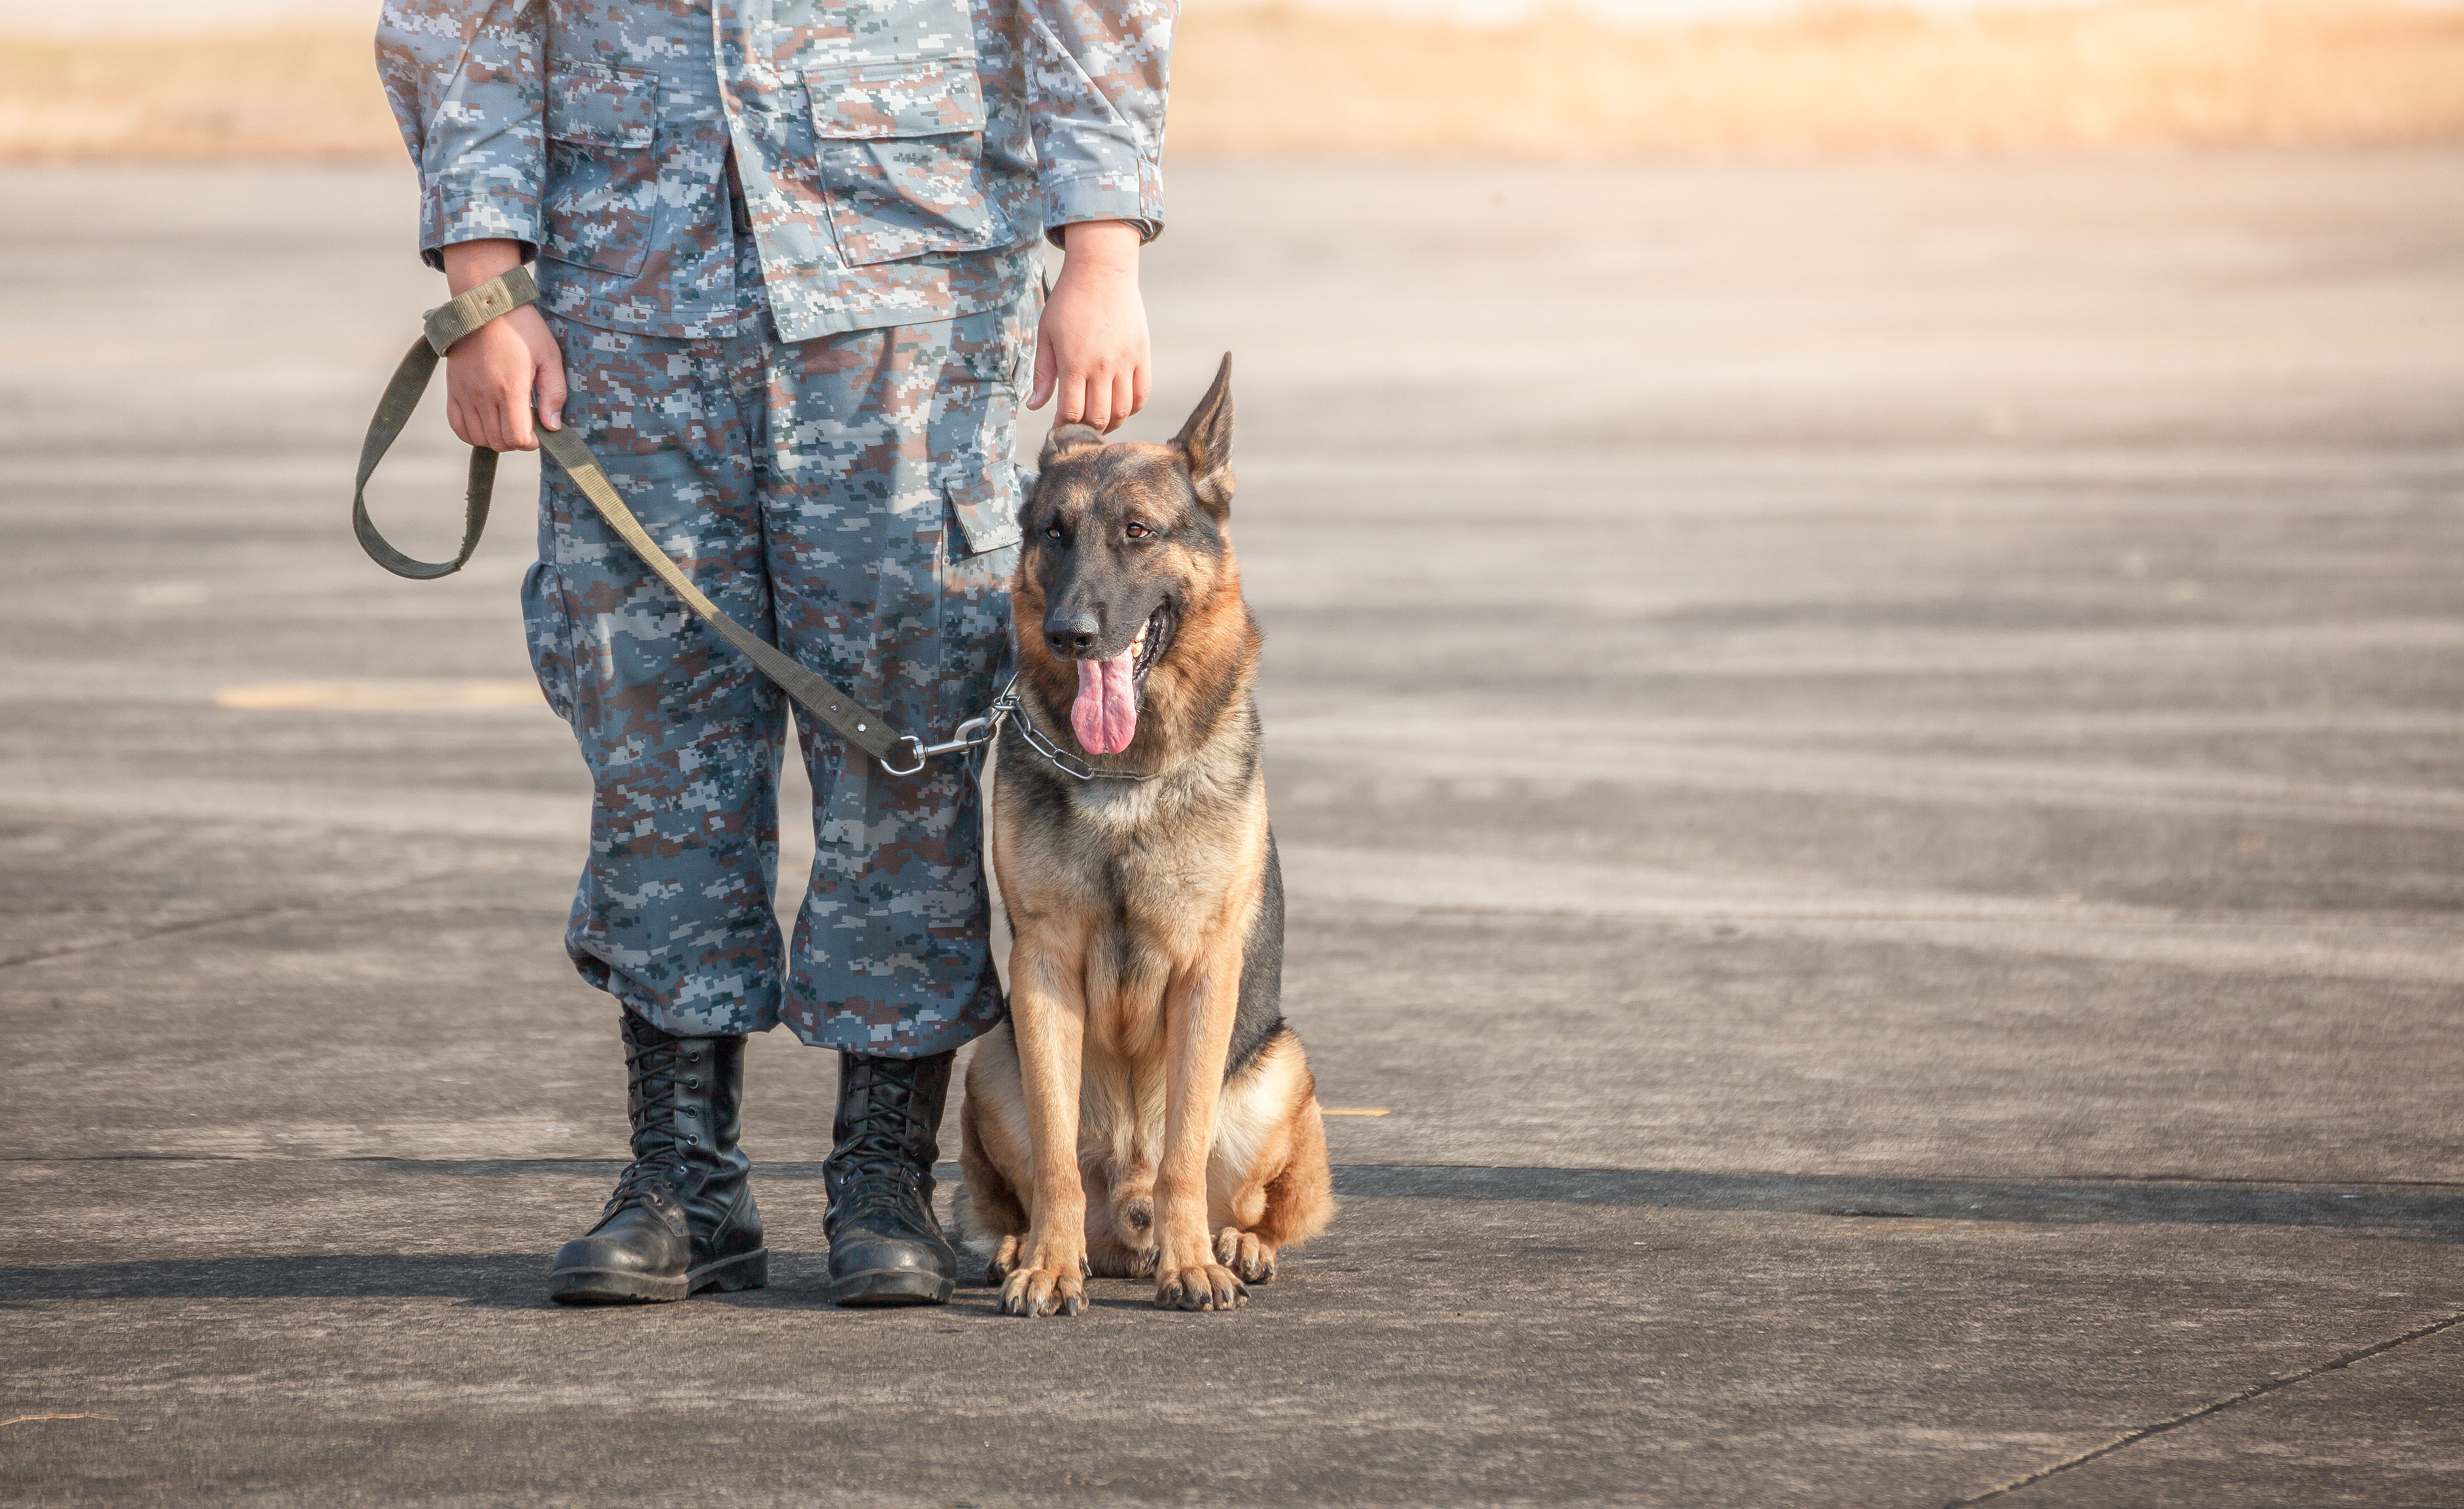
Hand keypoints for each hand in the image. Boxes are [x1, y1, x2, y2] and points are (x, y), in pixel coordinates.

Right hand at [438, 239, 566, 451]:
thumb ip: (554, 393)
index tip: (540, 429)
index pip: (517, 438)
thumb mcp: (550, 356)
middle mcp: (483, 394)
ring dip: (497, 438)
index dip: (532, 441)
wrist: (486, 305)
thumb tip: (553, 426)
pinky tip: (488, 423)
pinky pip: (457, 426)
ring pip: (478, 437)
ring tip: (509, 420)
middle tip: (527, 423)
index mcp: (509, 388)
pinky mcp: (452, 389)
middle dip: (517, 440)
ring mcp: (464, 393)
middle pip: (499, 442)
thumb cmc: (523, 329)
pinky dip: (473, 433)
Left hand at [1029, 220, 1148, 432]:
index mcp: (1074, 363)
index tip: (1058, 428)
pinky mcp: (1142, 355)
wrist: (1102, 271)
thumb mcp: (1046, 335)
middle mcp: (1102, 367)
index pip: (1071, 412)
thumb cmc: (1068, 301)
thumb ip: (1042, 374)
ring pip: (1122, 411)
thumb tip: (1034, 406)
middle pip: (1097, 418)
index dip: (1063, 427)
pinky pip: (1142, 394)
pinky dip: (1132, 408)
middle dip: (1085, 430)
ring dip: (1109, 424)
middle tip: (1077, 429)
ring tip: (1098, 422)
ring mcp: (1125, 362)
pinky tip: (1119, 406)